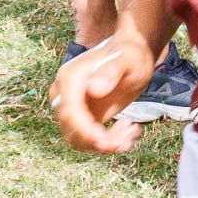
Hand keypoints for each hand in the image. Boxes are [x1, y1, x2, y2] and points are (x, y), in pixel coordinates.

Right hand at [49, 34, 154, 153]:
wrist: (133, 54)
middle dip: (98, 141)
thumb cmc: (130, 53)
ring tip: (132, 132)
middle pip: (71, 130)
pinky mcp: (84, 117)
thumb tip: (93, 90)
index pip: (69, 112)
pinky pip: (88, 139)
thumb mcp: (126, 59)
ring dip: (106, 144)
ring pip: (79, 140)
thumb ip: (111, 71)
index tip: (105, 142)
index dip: (84, 131)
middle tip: (126, 139)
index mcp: (69, 78)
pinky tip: (130, 130)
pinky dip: (109, 142)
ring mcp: (72, 107)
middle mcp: (64, 94)